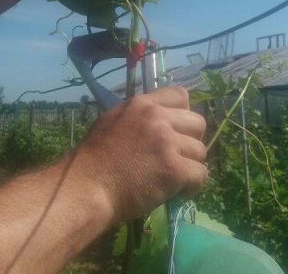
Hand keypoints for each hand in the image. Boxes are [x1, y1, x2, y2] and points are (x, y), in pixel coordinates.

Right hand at [73, 86, 207, 222]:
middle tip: (177, 157)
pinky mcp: (174, 169)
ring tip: (175, 178)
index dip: (183, 114)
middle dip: (191, 141)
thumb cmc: (92, 160)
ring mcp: (167, 143)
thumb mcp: (112, 122)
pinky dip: (193, 186)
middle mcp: (157, 118)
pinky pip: (201, 175)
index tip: (176, 131)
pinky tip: (179, 192)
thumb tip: (160, 123)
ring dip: (191, 166)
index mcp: (142, 105)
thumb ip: (138, 117)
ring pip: (201, 151)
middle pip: (197, 122)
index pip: (181, 95)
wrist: (86, 187)